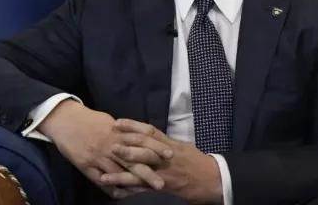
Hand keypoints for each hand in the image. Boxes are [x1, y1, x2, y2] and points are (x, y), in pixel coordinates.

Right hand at [37, 101, 171, 198]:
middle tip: (163, 182)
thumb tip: (139, 137)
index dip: (156, 147)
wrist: (65, 120)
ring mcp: (97, 156)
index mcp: (116, 132)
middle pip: (132, 160)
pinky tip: (120, 195)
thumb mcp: (109, 121)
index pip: (141, 139)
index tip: (170, 154)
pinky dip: (110, 187)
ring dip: (131, 184)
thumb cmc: (89, 119)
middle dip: (148, 172)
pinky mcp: (85, 165)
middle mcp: (109, 145)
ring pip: (117, 173)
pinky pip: (99, 179)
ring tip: (144, 192)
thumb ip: (124, 131)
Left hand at [101, 119, 222, 203]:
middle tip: (109, 145)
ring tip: (104, 176)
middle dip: (126, 148)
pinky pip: (144, 190)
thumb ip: (165, 143)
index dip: (133, 126)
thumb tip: (150, 138)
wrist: (213, 179)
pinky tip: (116, 194)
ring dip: (121, 175)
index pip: (150, 132)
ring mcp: (164, 173)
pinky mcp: (164, 187)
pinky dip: (130, 192)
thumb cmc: (197, 162)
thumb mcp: (182, 147)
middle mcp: (166, 157)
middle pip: (144, 149)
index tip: (117, 122)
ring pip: (141, 172)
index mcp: (169, 144)